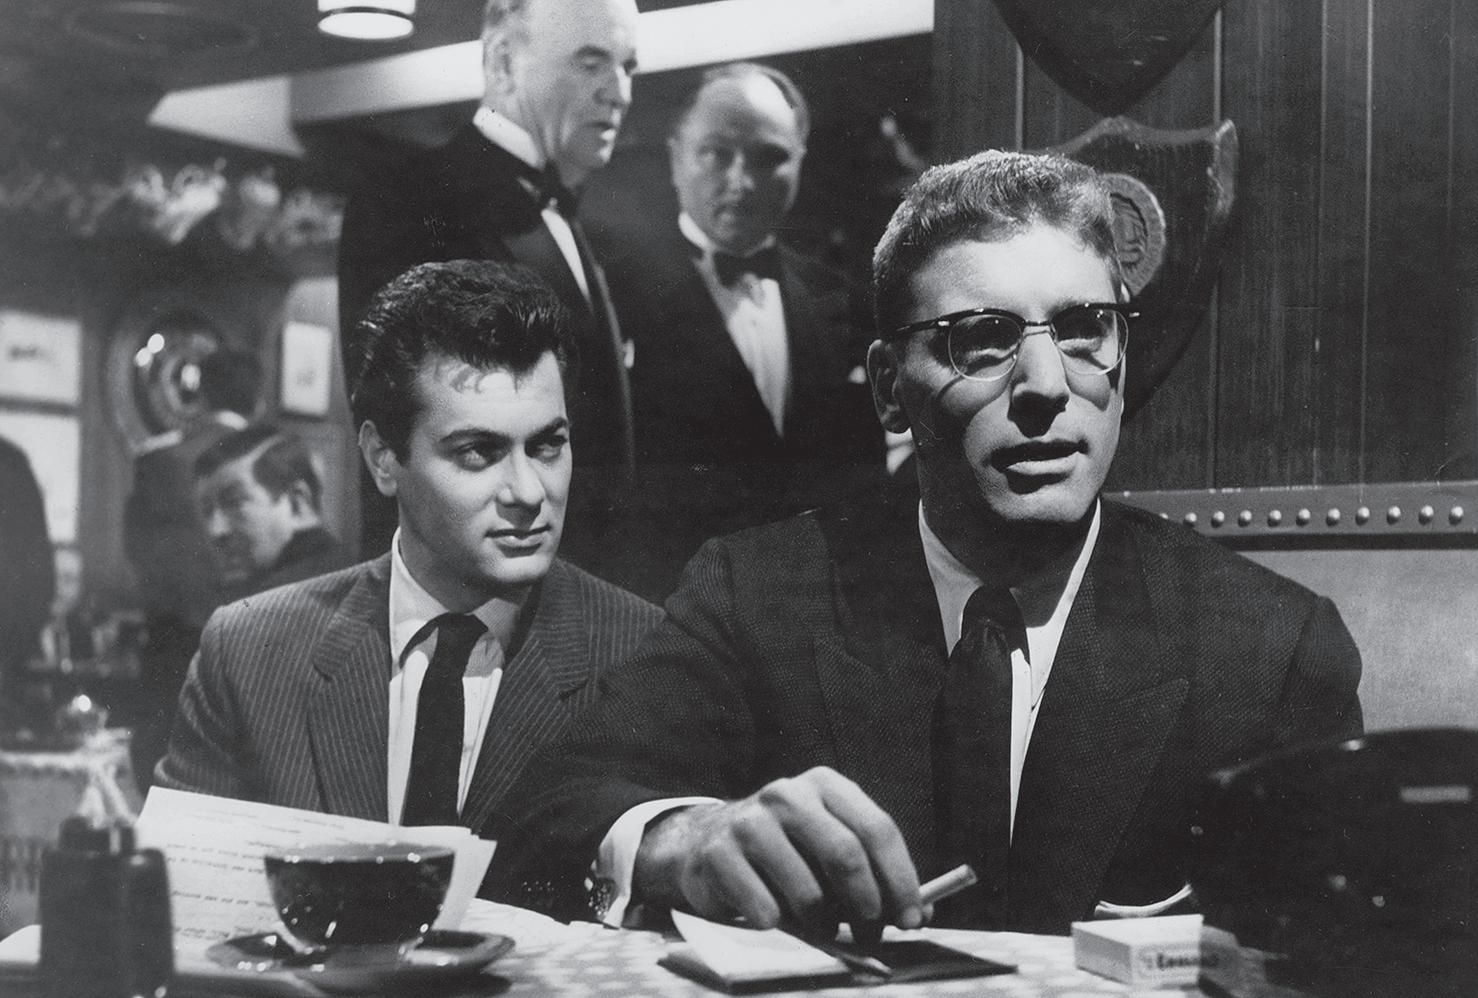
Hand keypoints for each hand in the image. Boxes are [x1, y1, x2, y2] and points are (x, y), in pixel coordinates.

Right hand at [633, 767, 924, 934]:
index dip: (901, 879)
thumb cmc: (786, 852)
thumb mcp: (829, 849)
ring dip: (822, 923)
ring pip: (807, 891)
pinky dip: (779, 925)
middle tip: (870, 934)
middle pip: (845, 855)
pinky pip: (765, 909)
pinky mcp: (718, 855)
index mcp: (825, 785)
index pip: (877, 829)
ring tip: (820, 927)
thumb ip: (875, 875)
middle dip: (867, 906)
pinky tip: (773, 916)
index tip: (913, 919)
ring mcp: (749, 822)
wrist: (708, 845)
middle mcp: (788, 794)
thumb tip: (922, 911)